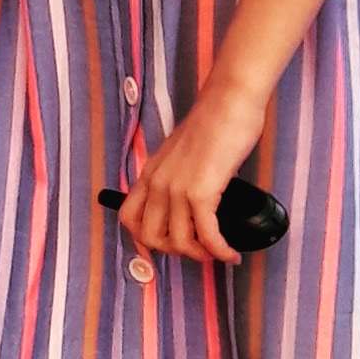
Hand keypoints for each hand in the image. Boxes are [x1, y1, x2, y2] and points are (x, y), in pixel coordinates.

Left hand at [117, 78, 267, 263]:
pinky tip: (230, 252)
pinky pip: (207, 235)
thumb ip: (180, 173)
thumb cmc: (215, 121)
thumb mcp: (184, 151)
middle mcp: (158, 183)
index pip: (129, 218)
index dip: (147, 238)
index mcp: (151, 172)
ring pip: (179, 242)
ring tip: (217, 253)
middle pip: (151, 237)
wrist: (229, 103)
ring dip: (200, 255)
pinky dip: (219, 250)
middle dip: (176, 252)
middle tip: (197, 250)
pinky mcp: (200, 193)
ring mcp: (177, 189)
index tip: (170, 241)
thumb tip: (193, 195)